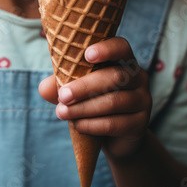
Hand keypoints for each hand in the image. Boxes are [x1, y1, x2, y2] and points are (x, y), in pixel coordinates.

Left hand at [38, 36, 151, 159]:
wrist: (115, 139)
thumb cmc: (93, 103)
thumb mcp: (76, 90)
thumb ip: (60, 84)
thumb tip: (43, 88)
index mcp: (123, 61)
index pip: (121, 47)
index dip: (106, 49)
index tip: (87, 55)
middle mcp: (138, 77)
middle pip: (115, 76)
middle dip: (85, 86)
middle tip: (63, 96)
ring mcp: (143, 100)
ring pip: (114, 101)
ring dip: (84, 108)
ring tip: (62, 113)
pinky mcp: (140, 124)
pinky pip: (115, 123)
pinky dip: (92, 125)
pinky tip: (77, 125)